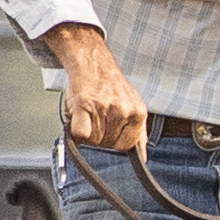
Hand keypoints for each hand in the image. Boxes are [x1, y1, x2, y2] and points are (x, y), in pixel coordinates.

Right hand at [45, 23, 145, 150]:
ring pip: (94, 141)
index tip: (110, 129)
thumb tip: (142, 156)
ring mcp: (104, 108)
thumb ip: (138, 132)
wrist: (92, 62)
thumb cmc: (110, 87)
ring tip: (90, 113)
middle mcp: (123, 110)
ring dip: (88, 131)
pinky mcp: (84, 106)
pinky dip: (76, 132)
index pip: (126, 146)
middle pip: (108, 144)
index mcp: (138, 112)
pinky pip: (81, 134)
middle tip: (98, 116)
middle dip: (100, 135)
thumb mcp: (133, 106)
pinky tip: (79, 118)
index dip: (115, 141)